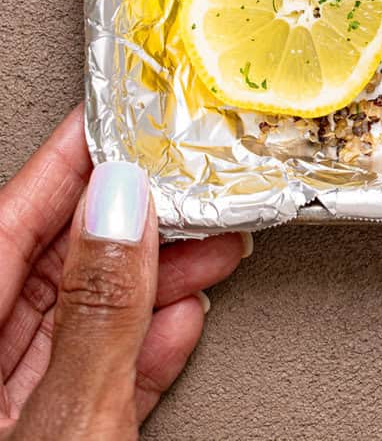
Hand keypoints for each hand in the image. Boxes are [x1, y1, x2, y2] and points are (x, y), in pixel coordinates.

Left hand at [0, 106, 246, 438]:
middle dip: (131, 223)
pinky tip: (186, 313)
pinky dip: (145, 346)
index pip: (7, 226)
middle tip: (187, 180)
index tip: (120, 119)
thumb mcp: (69, 420)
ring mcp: (13, 415)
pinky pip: (97, 380)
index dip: (67, 166)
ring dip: (154, 282)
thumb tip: (121, 206)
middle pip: (51, 270)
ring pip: (83, 321)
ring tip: (212, 245)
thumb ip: (98, 311)